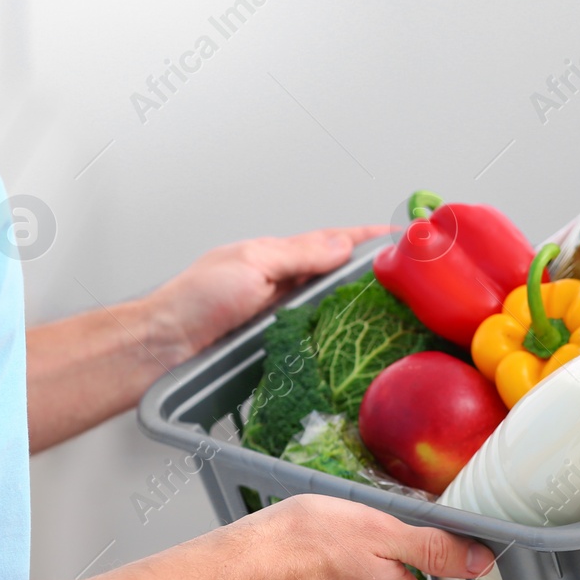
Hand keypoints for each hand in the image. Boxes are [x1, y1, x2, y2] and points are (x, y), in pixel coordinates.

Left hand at [144, 225, 391, 361]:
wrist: (166, 343)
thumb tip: (342, 245)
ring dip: (361, 300)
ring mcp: (283, 309)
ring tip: (397, 302)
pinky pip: (320, 327)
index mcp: (277, 254)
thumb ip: (299, 255)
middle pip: (339, 270)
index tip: (402, 235)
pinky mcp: (280, 337)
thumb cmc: (196, 300)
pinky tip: (356, 334)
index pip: (333, 241)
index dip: (368, 238)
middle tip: (413, 272)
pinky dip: (341, 326)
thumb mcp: (253, 265)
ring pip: (333, 300)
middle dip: (374, 268)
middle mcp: (283, 280)